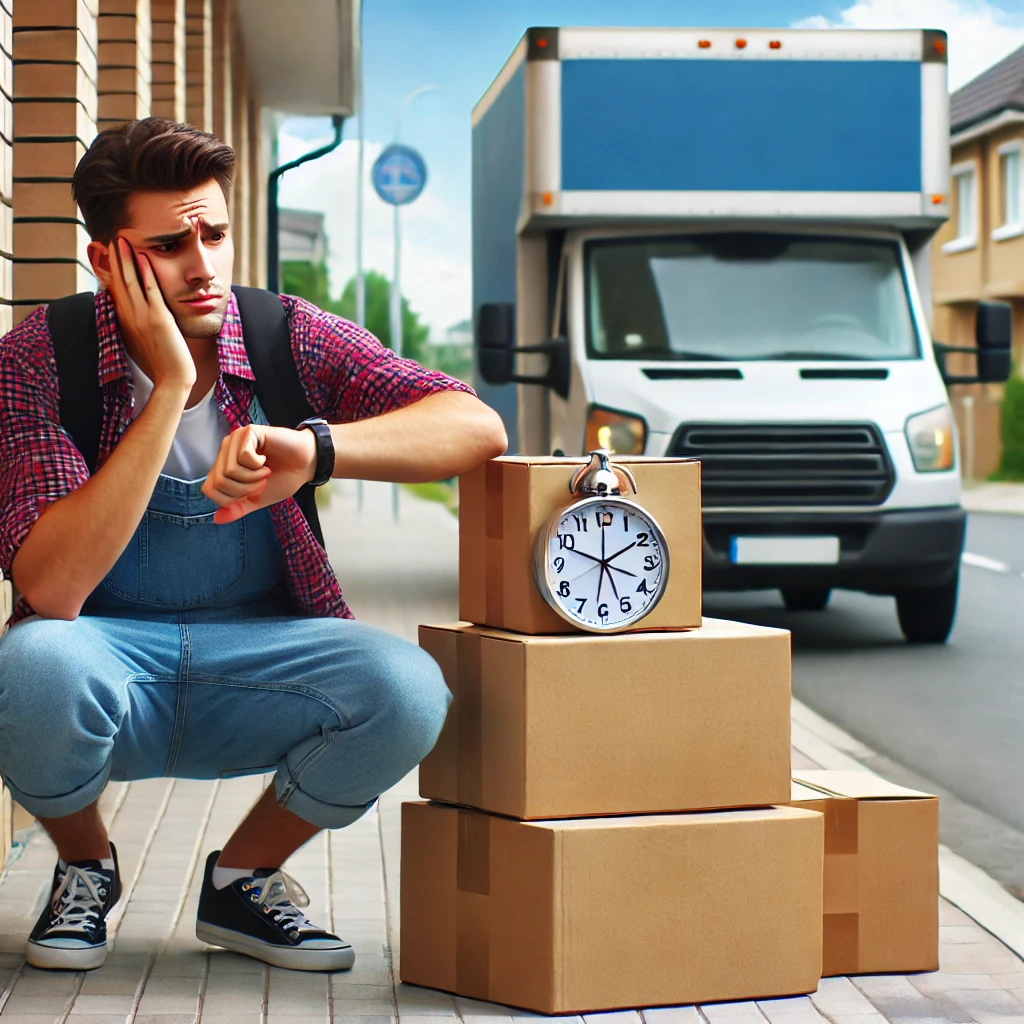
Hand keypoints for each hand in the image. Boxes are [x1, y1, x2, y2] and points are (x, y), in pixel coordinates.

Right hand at [109, 235, 195, 390]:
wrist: (173, 380)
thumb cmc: (163, 363)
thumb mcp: (146, 340)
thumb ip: (140, 325)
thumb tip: (139, 316)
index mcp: (126, 322)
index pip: (115, 290)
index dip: (110, 270)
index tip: (107, 253)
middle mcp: (130, 317)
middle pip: (118, 282)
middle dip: (114, 259)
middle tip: (111, 237)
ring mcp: (143, 318)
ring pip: (130, 282)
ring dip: (126, 259)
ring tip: (122, 239)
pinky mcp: (159, 320)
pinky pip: (150, 291)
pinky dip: (146, 273)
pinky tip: (143, 256)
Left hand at [201, 424, 318, 524]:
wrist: (306, 466)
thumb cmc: (283, 478)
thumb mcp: (258, 499)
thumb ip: (237, 508)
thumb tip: (216, 519)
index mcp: (224, 466)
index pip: (209, 489)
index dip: (231, 498)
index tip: (253, 491)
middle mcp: (226, 451)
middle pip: (219, 481)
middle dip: (245, 489)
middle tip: (262, 481)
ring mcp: (235, 440)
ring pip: (230, 470)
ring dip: (253, 477)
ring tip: (266, 471)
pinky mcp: (248, 432)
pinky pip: (244, 456)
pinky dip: (258, 464)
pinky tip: (266, 459)